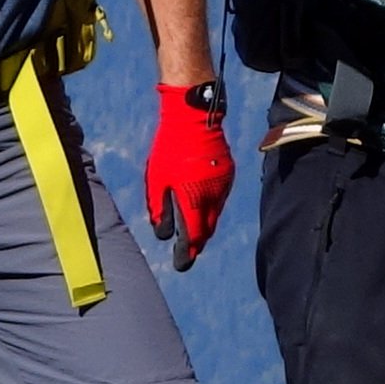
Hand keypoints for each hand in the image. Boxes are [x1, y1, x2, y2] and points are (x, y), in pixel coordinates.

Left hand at [144, 82, 235, 269]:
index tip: (181, 265)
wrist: (194, 118)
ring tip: (194, 236)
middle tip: (188, 254)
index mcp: (195, 201)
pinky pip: (219, 199)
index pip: (193, 237)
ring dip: (205, 226)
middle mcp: (214, 197)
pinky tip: (201, 209)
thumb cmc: (170, 148)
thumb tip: (162, 235)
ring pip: (215, 215)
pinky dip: (210, 209)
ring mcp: (223, 185)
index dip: (187, 253)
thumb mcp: (157, 180)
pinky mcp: (227, 174)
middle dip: (197, 243)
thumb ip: (160, 209)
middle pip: (207, 230)